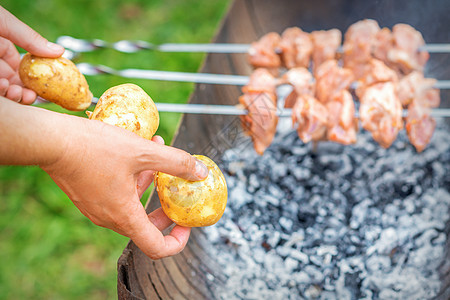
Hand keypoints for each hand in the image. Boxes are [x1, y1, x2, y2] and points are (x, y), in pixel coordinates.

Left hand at [0, 6, 63, 103]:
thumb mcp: (2, 23)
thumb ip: (29, 38)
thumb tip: (59, 51)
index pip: (21, 67)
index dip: (34, 79)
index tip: (44, 89)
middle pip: (12, 82)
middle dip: (23, 92)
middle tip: (30, 96)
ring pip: (2, 90)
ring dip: (11, 94)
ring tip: (14, 91)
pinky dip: (1, 93)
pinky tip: (3, 88)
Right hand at [41, 116, 207, 258]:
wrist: (51, 141)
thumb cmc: (94, 148)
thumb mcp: (143, 152)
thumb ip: (175, 162)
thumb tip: (199, 172)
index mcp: (124, 216)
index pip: (156, 247)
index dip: (178, 240)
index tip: (186, 223)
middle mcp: (109, 218)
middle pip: (146, 226)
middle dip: (165, 210)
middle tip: (177, 194)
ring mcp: (96, 208)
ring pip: (132, 205)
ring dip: (150, 185)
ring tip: (159, 156)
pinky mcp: (88, 195)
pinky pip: (117, 195)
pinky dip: (133, 179)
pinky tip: (139, 152)